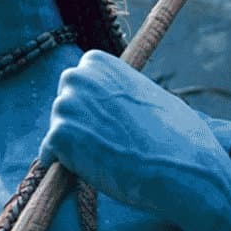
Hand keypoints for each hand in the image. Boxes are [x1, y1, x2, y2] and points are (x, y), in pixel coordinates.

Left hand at [37, 51, 230, 230]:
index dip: (91, 107)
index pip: (77, 84)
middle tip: (106, 142)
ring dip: (74, 145)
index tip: (109, 122)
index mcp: (97, 62)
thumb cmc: (176, 134)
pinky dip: (64, 165)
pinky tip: (91, 168)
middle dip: (78, 122)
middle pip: (64, 105)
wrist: (182, 166)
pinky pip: (48, 153)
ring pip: (58, 129)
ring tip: (108, 156)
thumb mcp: (149, 94)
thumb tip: (111, 101)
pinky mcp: (59, 135)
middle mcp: (77, 77)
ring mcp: (66, 105)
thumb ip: (121, 90)